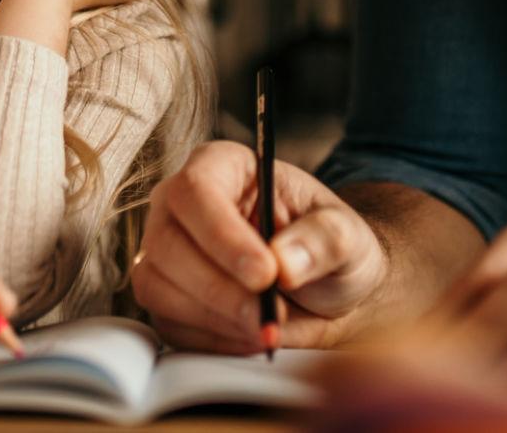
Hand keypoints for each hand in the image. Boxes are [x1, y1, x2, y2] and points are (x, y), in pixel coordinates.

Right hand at [131, 140, 386, 352]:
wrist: (325, 294)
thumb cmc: (330, 250)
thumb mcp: (348, 237)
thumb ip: (324, 240)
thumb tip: (285, 261)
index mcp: (223, 168)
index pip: (196, 190)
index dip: (222, 234)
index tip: (264, 274)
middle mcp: (183, 205)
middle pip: (167, 242)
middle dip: (219, 288)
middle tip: (267, 315)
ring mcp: (166, 251)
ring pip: (158, 286)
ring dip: (215, 317)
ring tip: (266, 327)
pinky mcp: (164, 298)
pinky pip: (168, 324)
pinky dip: (211, 340)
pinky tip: (250, 337)